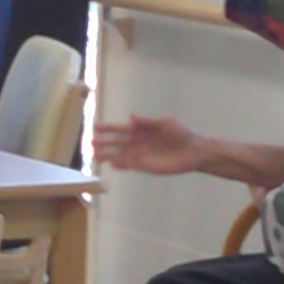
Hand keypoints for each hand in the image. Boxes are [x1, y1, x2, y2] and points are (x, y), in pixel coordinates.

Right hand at [93, 114, 210, 177]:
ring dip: (108, 155)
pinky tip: (112, 164)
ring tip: (96, 157)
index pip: (121, 129)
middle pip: (117, 142)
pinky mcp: (144, 166)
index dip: (108, 128)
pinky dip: (121, 165)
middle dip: (104, 143)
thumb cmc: (180, 134)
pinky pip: (129, 165)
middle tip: (90, 144)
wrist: (192, 151)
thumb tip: (131, 117)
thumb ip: (148, 121)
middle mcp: (137, 142)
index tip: (96, 127)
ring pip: (120, 155)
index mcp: (140, 129)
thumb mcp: (165, 123)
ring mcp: (140, 154)